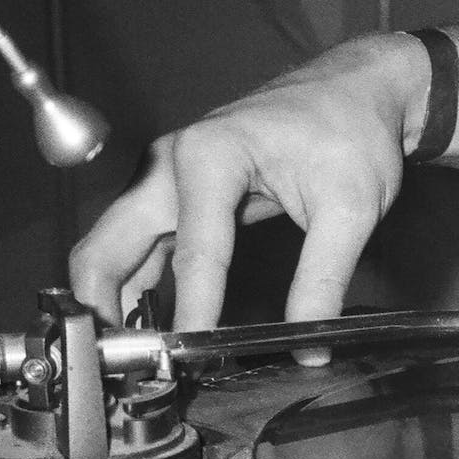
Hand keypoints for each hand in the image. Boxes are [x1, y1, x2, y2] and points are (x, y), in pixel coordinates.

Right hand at [70, 34, 427, 337]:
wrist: (355, 92)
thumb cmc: (351, 132)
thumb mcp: (350, 210)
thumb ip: (323, 280)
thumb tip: (309, 345)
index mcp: (210, 155)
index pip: (194, 253)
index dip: (190, 312)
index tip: (183, 359)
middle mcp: (171, 162)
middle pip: (109, 243)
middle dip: (102, 306)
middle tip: (118, 366)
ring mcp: (166, 177)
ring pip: (113, 246)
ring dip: (111, 300)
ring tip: (129, 360)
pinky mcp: (175, 193)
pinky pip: (139, 245)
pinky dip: (135, 285)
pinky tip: (148, 327)